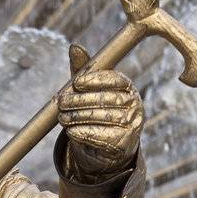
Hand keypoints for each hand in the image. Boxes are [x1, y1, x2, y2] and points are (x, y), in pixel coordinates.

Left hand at [57, 43, 143, 177]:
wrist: (108, 151)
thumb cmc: (99, 114)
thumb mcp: (91, 92)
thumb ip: (83, 71)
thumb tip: (74, 47)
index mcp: (129, 89)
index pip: (115, 79)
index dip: (95, 79)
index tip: (76, 82)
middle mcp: (135, 106)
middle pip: (105, 99)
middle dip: (80, 100)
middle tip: (62, 102)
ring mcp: (132, 125)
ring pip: (101, 117)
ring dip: (77, 117)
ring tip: (62, 117)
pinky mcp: (124, 144)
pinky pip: (100, 136)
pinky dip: (82, 133)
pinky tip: (71, 131)